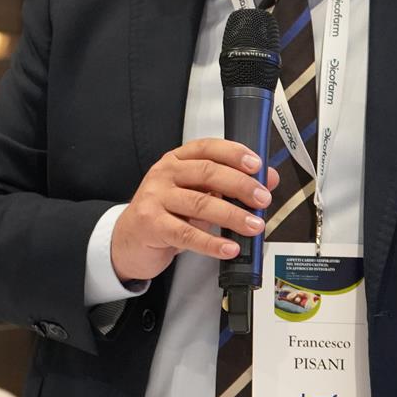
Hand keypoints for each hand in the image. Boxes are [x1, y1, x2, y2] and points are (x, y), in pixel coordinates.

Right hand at [110, 138, 278, 282]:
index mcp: (177, 160)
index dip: (234, 153)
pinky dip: (211, 243)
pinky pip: (186, 234)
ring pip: (200, 203)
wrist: (128, 240)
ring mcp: (156, 198)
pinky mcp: (151, 224)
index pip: (207, 148)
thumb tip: (268, 180)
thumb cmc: (165, 213)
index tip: (257, 165)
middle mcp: (165, 174)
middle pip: (207, 173)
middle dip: (240, 185)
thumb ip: (229, 184)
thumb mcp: (196, 194)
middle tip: (262, 199)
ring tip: (253, 226)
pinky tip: (229, 248)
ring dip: (232, 216)